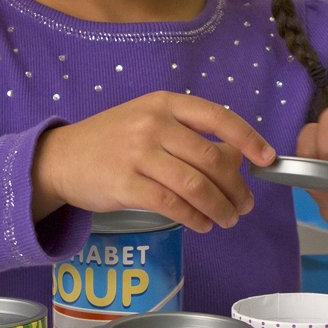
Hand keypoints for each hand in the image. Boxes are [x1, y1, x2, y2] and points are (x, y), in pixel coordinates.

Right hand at [32, 91, 275, 232]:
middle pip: (211, 157)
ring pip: (195, 184)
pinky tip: (202, 224)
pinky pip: (172, 204)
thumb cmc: (113, 141)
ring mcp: (138, 153)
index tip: (266, 159)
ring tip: (228, 219)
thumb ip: (188, 135)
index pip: (217, 116)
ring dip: (219, 206)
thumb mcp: (149, 122)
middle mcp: (153, 123)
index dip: (248, 138)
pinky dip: (194, 218)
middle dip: (236, 186)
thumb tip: (238, 160)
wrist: (61, 158)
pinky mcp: (125, 184)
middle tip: (245, 204)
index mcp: (164, 103)